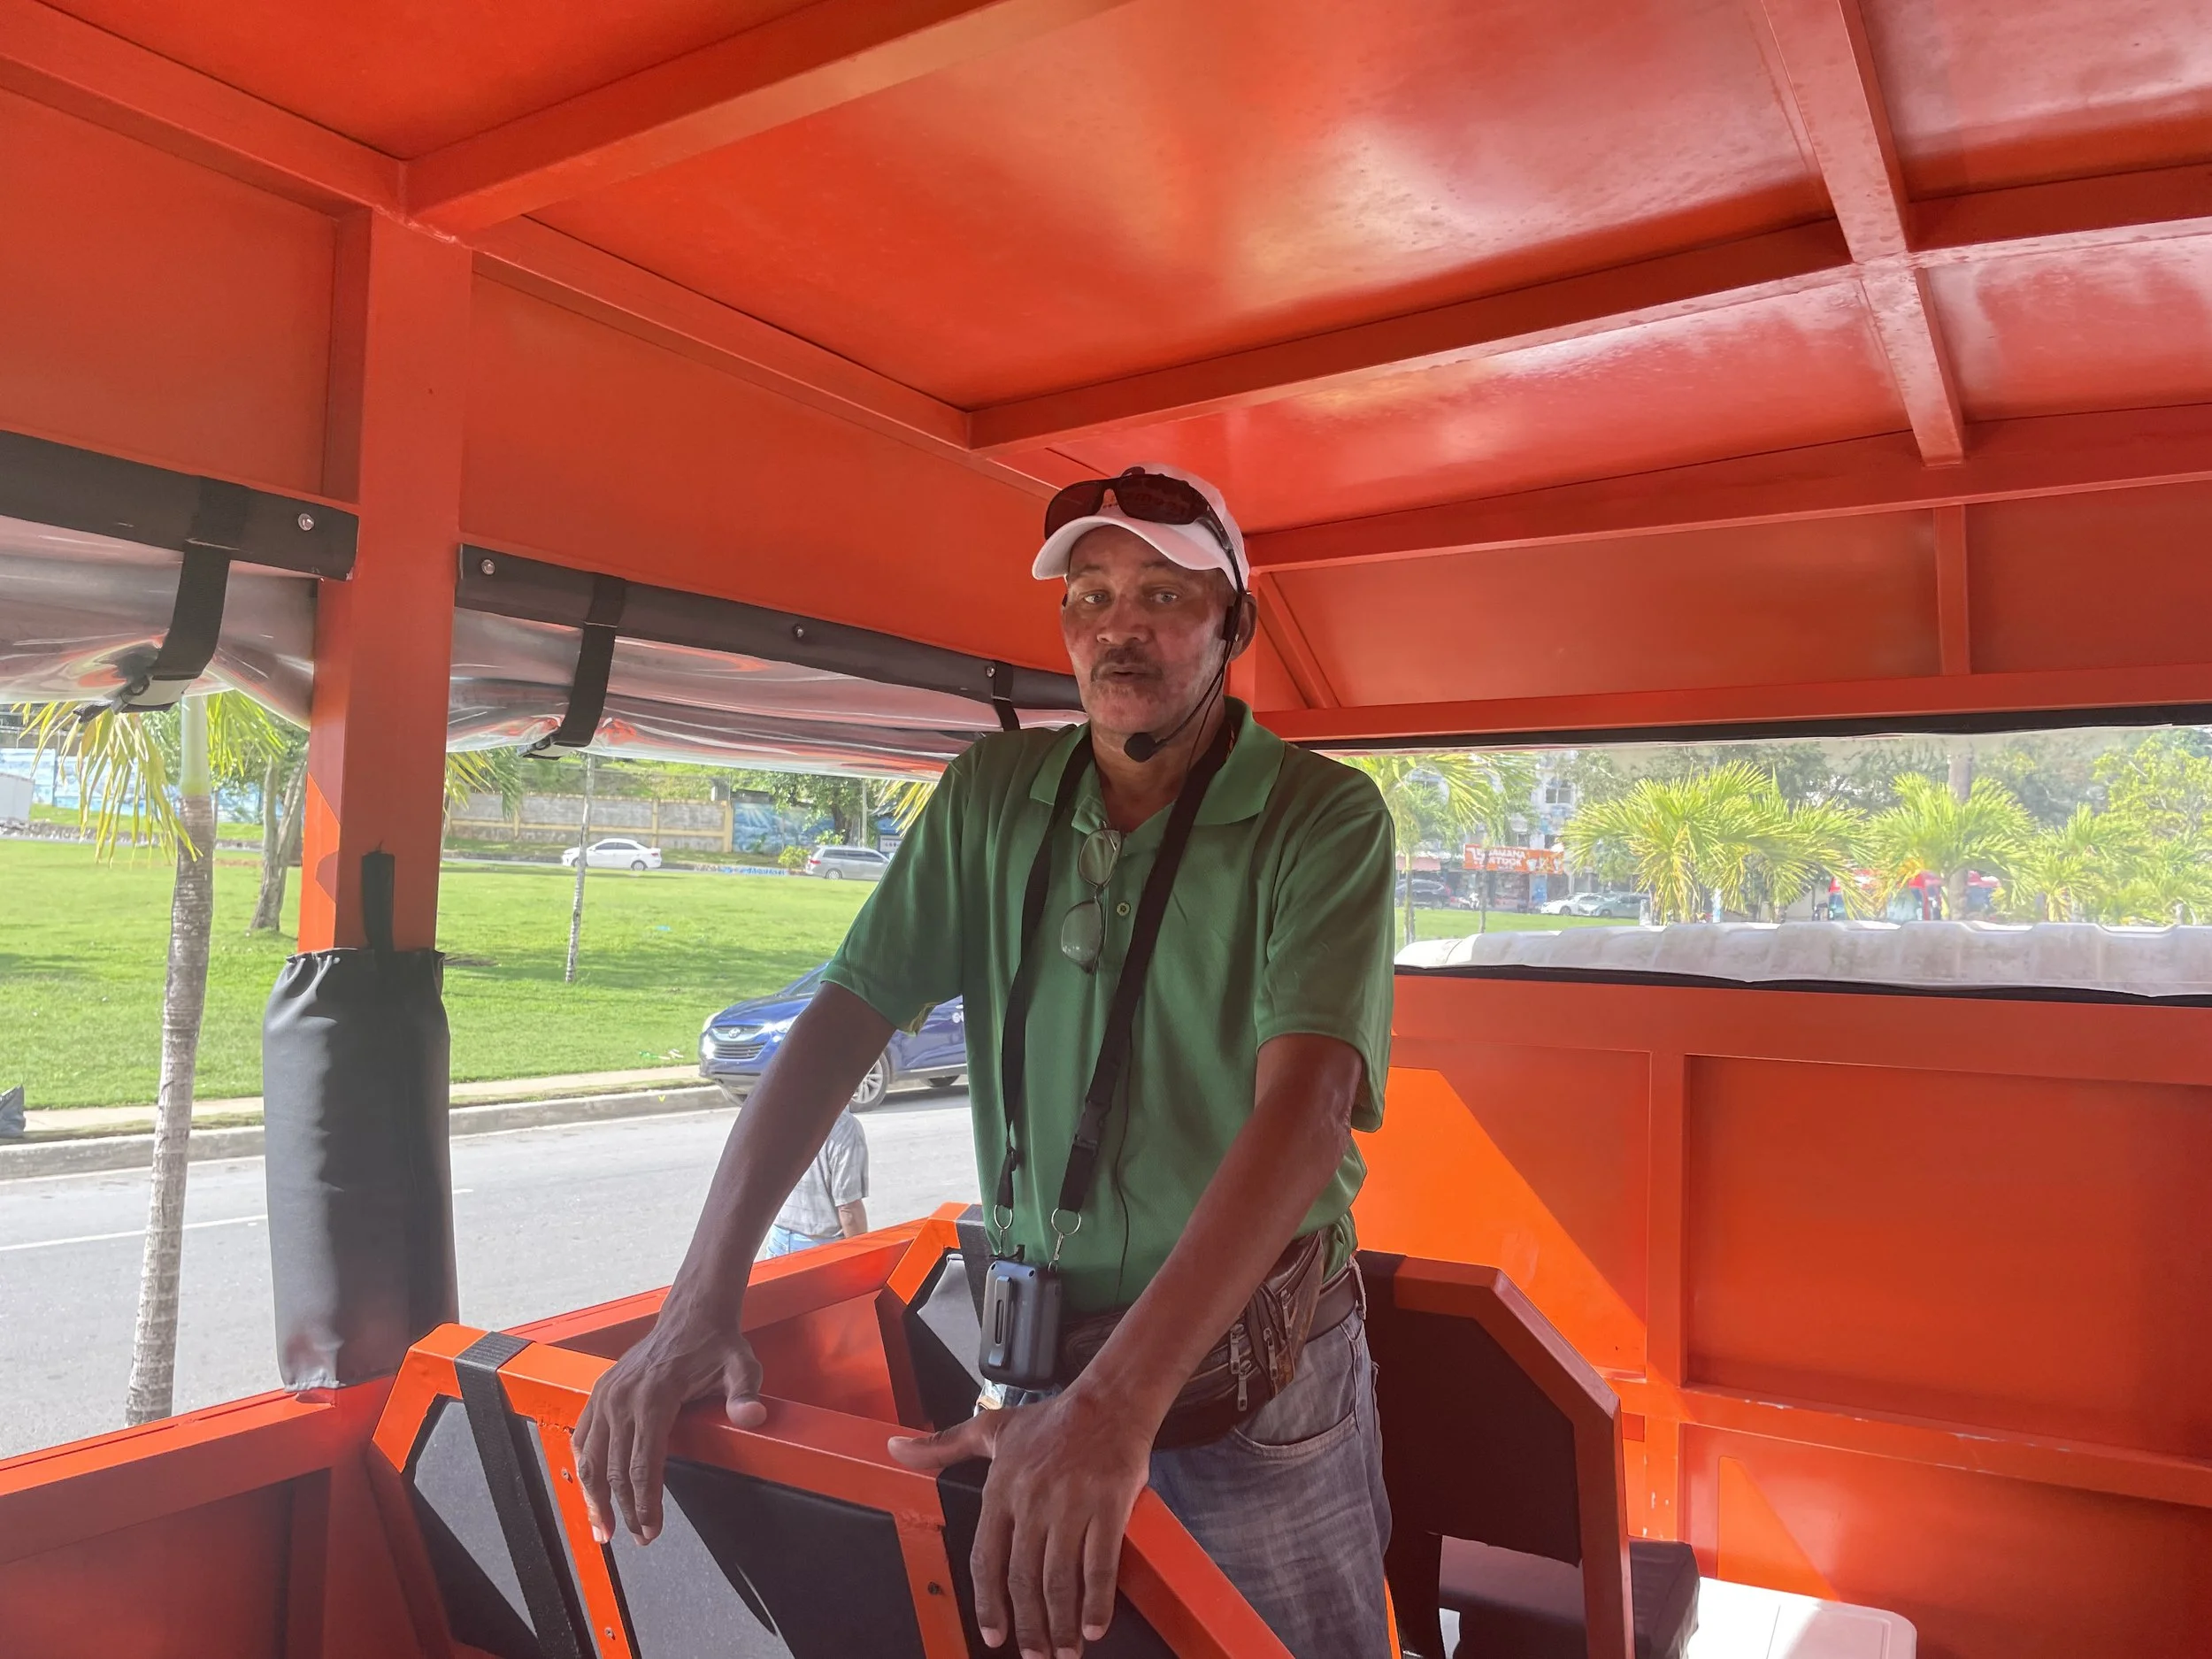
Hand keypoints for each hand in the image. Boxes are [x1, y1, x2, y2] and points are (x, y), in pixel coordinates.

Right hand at [573, 1317, 764, 1544]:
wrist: (691, 1314)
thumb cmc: (717, 1345)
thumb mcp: (741, 1366)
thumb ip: (744, 1394)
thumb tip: (753, 1418)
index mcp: (654, 1397)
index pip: (644, 1465)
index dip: (646, 1504)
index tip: (651, 1531)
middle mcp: (623, 1397)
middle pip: (615, 1468)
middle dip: (625, 1510)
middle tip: (638, 1538)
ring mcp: (607, 1394)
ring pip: (591, 1457)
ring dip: (594, 1497)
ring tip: (604, 1530)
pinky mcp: (599, 1391)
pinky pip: (583, 1436)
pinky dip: (584, 1467)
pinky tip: (590, 1491)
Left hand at [888, 1387, 1152, 1658]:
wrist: (1109, 1400)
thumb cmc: (1052, 1419)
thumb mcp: (990, 1430)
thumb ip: (942, 1446)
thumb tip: (895, 1450)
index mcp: (1001, 1489)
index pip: (986, 1559)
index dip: (989, 1604)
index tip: (993, 1635)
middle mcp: (1032, 1502)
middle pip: (1023, 1578)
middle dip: (1029, 1627)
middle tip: (1034, 1657)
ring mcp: (1071, 1505)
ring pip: (1060, 1578)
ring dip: (1061, 1624)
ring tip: (1064, 1652)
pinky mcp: (1109, 1506)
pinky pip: (1100, 1564)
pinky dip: (1097, 1601)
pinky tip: (1094, 1626)